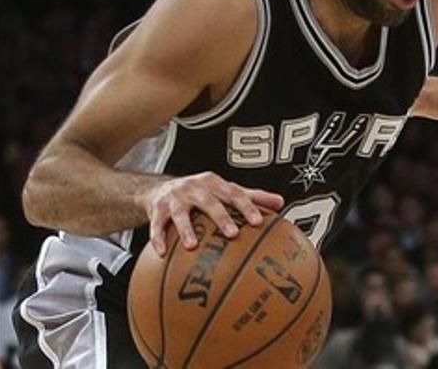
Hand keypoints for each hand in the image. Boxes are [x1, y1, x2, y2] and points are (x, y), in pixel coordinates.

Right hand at [138, 172, 284, 255]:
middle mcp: (195, 188)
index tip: (258, 222)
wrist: (161, 188)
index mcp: (215, 183)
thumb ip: (252, 197)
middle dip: (221, 217)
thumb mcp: (225, 191)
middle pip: (210, 201)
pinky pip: (156, 225)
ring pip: (181, 213)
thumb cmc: (201, 193)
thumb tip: (280, 202)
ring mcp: (175, 198)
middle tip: (232, 234)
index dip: (247, 206)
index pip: (235, 193)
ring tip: (192, 246)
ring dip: (186, 229)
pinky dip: (158, 238)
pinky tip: (161, 253)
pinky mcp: (157, 209)